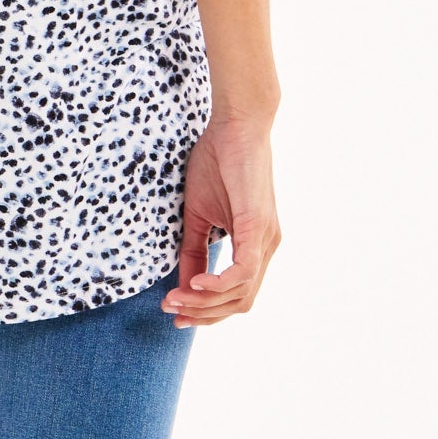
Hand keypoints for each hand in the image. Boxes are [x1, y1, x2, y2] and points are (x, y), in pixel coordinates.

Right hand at [163, 112, 280, 326]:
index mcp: (255, 245)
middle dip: (204, 314)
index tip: (173, 311)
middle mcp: (267, 247)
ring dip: (205, 303)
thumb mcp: (198, 213)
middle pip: (240, 302)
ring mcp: (266, 238)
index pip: (236, 295)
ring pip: (241, 293)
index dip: (206, 311)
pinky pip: (243, 271)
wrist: (235, 124)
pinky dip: (219, 284)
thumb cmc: (217, 161)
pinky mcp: (258, 225)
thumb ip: (194, 250)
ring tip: (175, 298)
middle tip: (170, 310)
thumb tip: (184, 286)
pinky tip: (195, 283)